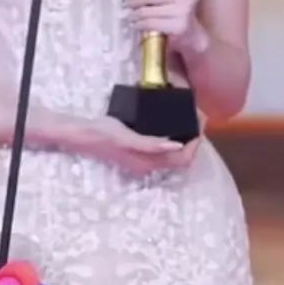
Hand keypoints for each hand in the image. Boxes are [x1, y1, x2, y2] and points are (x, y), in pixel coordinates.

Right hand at [76, 114, 200, 176]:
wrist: (83, 136)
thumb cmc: (103, 133)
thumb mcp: (126, 136)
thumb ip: (150, 144)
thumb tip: (176, 146)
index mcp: (149, 162)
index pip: (184, 158)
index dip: (196, 142)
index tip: (200, 121)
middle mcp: (150, 166)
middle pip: (183, 158)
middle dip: (195, 140)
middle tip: (198, 118)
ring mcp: (145, 162)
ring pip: (176, 156)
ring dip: (187, 141)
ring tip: (190, 121)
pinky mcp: (141, 156)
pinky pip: (166, 152)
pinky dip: (176, 141)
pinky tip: (175, 128)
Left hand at [124, 0, 201, 48]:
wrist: (193, 32)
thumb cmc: (177, 7)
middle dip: (134, 0)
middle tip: (131, 4)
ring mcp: (184, 10)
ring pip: (146, 11)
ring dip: (134, 14)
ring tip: (132, 15)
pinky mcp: (179, 26)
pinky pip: (150, 23)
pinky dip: (139, 24)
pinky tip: (137, 25)